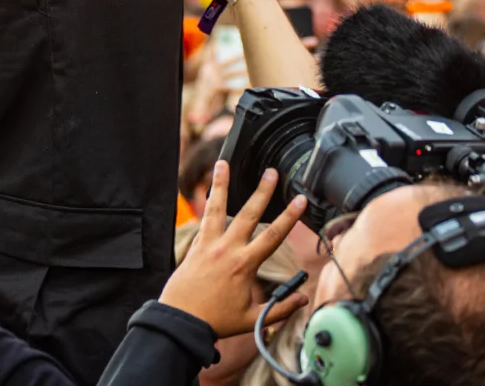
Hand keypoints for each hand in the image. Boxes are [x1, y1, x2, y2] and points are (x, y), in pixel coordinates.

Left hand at [159, 161, 308, 336]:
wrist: (180, 321)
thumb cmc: (216, 321)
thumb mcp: (253, 320)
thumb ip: (280, 308)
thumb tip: (303, 298)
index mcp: (244, 265)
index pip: (273, 236)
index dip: (289, 217)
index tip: (300, 201)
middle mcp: (227, 250)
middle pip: (249, 214)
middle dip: (263, 191)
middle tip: (272, 172)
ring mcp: (208, 245)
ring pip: (217, 208)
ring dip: (221, 184)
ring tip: (223, 163)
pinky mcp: (194, 246)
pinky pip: (203, 219)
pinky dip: (206, 204)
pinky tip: (209, 191)